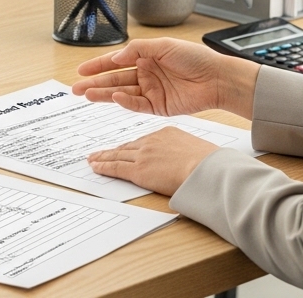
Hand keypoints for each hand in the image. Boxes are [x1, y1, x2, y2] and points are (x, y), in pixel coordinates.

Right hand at [72, 37, 260, 118]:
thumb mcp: (164, 46)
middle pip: (115, 79)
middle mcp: (146, 74)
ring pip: (121, 93)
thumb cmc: (196, 58)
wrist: (217, 78)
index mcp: (146, 57)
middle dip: (95, 83)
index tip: (81, 70)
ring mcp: (152, 91)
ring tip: (86, 94)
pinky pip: (137, 105)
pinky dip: (125, 102)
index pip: (116, 61)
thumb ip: (138, 50)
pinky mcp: (159, 106)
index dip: (98, 65)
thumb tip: (116, 56)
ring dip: (104, 94)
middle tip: (76, 87)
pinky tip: (115, 98)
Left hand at [87, 126, 220, 195]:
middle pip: (127, 146)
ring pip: (117, 155)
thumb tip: (190, 162)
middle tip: (100, 152)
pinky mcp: (138, 170)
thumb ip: (186, 153)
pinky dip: (103, 166)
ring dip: (103, 157)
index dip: (131, 146)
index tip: (124, 149)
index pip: (144, 141)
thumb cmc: (209, 163)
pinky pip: (115, 167)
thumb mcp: (197, 150)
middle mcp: (152, 141)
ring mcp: (143, 155)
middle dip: (113, 150)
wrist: (206, 169)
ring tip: (93, 159)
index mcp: (167, 133)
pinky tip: (95, 167)